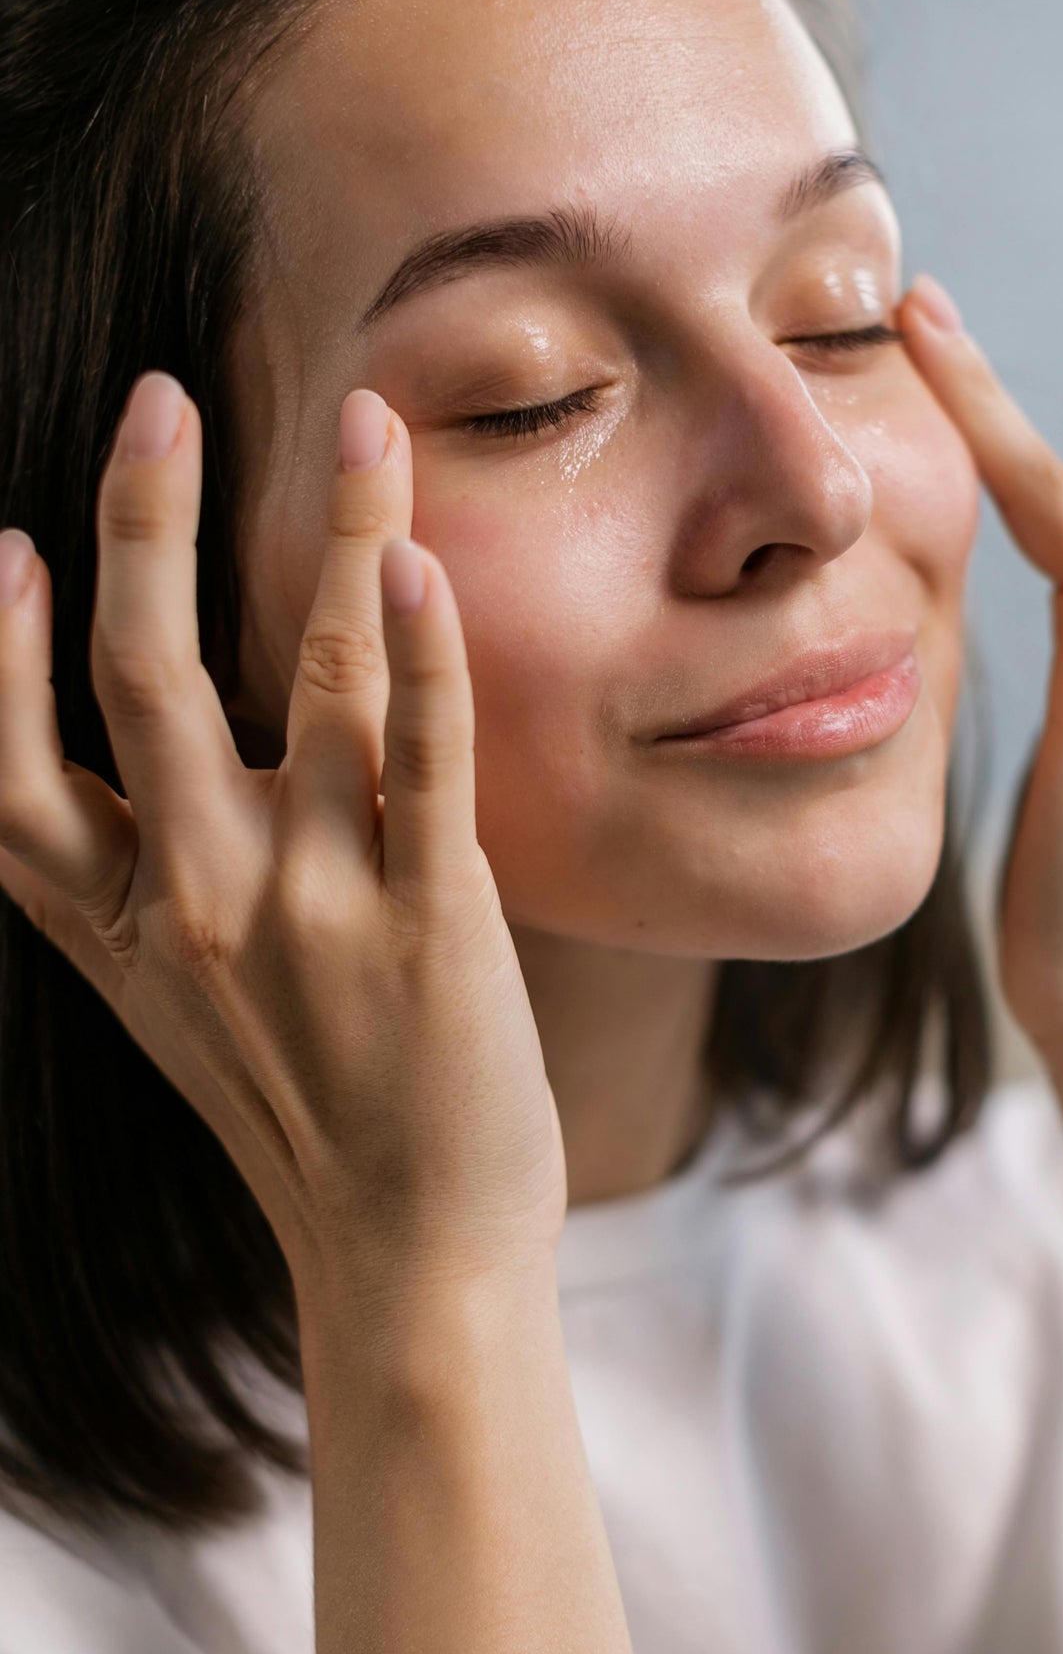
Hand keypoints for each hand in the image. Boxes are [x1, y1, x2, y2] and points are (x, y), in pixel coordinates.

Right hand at [0, 375, 565, 1319]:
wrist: (412, 1257)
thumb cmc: (310, 1127)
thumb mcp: (182, 1015)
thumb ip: (146, 894)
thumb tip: (158, 768)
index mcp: (120, 930)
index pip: (12, 772)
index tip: (1, 540)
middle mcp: (195, 904)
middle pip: (139, 678)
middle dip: (142, 521)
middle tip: (158, 397)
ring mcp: (312, 910)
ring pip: (306, 683)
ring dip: (332, 533)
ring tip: (363, 419)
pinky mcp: (429, 926)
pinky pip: (422, 764)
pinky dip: (421, 656)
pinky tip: (420, 563)